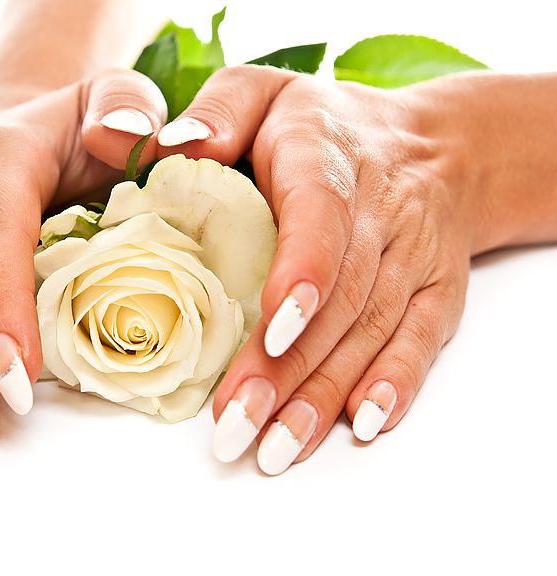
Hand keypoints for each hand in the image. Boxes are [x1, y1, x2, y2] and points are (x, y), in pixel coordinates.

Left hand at [157, 65, 483, 473]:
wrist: (430, 144)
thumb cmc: (322, 125)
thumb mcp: (263, 91)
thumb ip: (218, 110)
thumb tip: (176, 147)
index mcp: (325, 161)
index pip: (320, 219)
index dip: (302, 275)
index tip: (272, 331)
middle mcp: (377, 216)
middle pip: (335, 301)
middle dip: (285, 372)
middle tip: (235, 427)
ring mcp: (410, 260)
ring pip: (368, 334)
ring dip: (323, 397)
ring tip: (275, 449)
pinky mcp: (434, 292)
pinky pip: (420, 341)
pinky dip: (395, 384)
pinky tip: (362, 425)